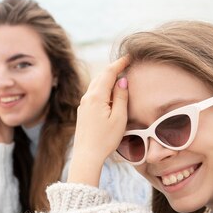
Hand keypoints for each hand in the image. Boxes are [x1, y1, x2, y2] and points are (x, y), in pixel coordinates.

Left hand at [68, 57, 129, 185]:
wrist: (87, 156)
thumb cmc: (105, 140)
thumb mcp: (119, 118)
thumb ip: (121, 97)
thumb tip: (122, 80)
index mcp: (97, 97)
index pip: (108, 73)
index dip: (119, 63)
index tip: (129, 56)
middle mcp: (87, 98)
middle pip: (100, 76)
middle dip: (113, 68)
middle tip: (125, 62)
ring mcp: (83, 105)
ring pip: (96, 85)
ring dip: (107, 78)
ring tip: (119, 74)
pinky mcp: (83, 112)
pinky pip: (93, 94)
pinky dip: (102, 87)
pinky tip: (109, 92)